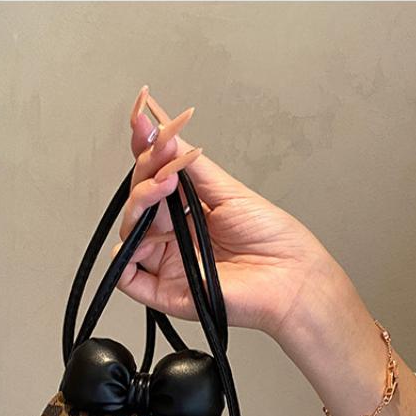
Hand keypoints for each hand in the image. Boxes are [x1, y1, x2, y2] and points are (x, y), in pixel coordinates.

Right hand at [116, 87, 350, 340]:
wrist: (291, 278)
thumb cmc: (273, 240)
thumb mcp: (229, 191)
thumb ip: (191, 165)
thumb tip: (166, 133)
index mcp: (189, 211)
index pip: (155, 178)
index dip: (145, 151)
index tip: (143, 123)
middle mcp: (175, 236)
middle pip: (139, 203)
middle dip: (145, 177)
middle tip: (163, 164)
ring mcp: (169, 263)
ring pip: (130, 233)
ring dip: (138, 206)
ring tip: (163, 189)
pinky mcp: (166, 291)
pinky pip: (127, 277)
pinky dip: (124, 257)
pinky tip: (142, 236)